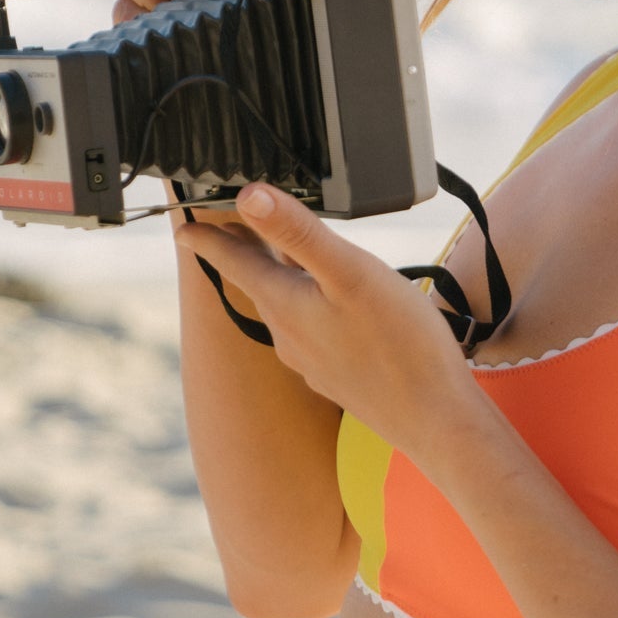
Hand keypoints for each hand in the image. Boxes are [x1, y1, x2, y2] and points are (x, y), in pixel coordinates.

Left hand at [174, 184, 489, 466]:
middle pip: (257, 283)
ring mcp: (313, 362)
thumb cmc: (400, 345)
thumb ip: (298, 232)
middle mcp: (289, 336)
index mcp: (285, 305)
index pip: (232, 261)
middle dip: (245, 254)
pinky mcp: (339, 378)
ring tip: (284, 259)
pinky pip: (311, 334)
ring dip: (280, 281)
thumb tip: (247, 196)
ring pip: (285, 310)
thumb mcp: (349, 272)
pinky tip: (333, 309)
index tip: (182, 224)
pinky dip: (310, 309)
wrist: (436, 421)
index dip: (206, 236)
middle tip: (233, 228)